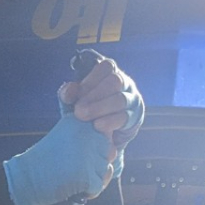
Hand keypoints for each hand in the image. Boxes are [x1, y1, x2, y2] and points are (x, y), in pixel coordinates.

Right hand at [3, 114, 114, 204]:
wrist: (26, 177)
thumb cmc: (45, 161)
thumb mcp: (67, 136)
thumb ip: (89, 137)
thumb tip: (114, 150)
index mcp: (82, 121)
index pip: (105, 137)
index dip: (95, 151)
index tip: (76, 156)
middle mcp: (88, 134)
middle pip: (109, 153)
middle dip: (97, 165)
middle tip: (75, 170)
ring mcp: (88, 155)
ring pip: (105, 170)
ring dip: (93, 179)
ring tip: (73, 178)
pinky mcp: (87, 175)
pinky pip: (98, 187)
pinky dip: (88, 192)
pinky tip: (74, 188)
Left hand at [59, 55, 144, 177]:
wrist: (104, 138)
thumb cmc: (89, 113)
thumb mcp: (75, 101)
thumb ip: (69, 94)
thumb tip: (69, 90)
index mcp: (111, 73)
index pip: (106, 67)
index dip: (90, 80)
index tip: (76, 95)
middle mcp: (125, 83)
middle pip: (115, 81)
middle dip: (94, 95)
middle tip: (78, 110)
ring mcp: (132, 100)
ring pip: (120, 99)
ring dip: (99, 108)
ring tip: (82, 116)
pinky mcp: (135, 118)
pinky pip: (124, 117)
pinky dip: (109, 121)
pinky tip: (97, 126)